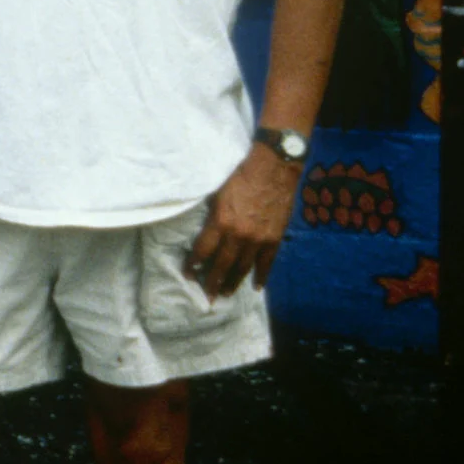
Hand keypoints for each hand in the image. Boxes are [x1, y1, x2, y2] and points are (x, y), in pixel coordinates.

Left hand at [188, 144, 302, 297]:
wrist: (274, 167)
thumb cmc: (241, 174)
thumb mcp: (217, 191)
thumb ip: (212, 212)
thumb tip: (204, 226)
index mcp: (221, 221)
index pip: (203, 249)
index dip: (194, 263)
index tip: (188, 274)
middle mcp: (239, 235)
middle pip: (222, 264)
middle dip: (213, 281)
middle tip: (206, 296)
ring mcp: (259, 239)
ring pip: (243, 267)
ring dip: (234, 282)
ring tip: (225, 294)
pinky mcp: (275, 238)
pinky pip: (267, 262)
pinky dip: (261, 275)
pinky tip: (256, 286)